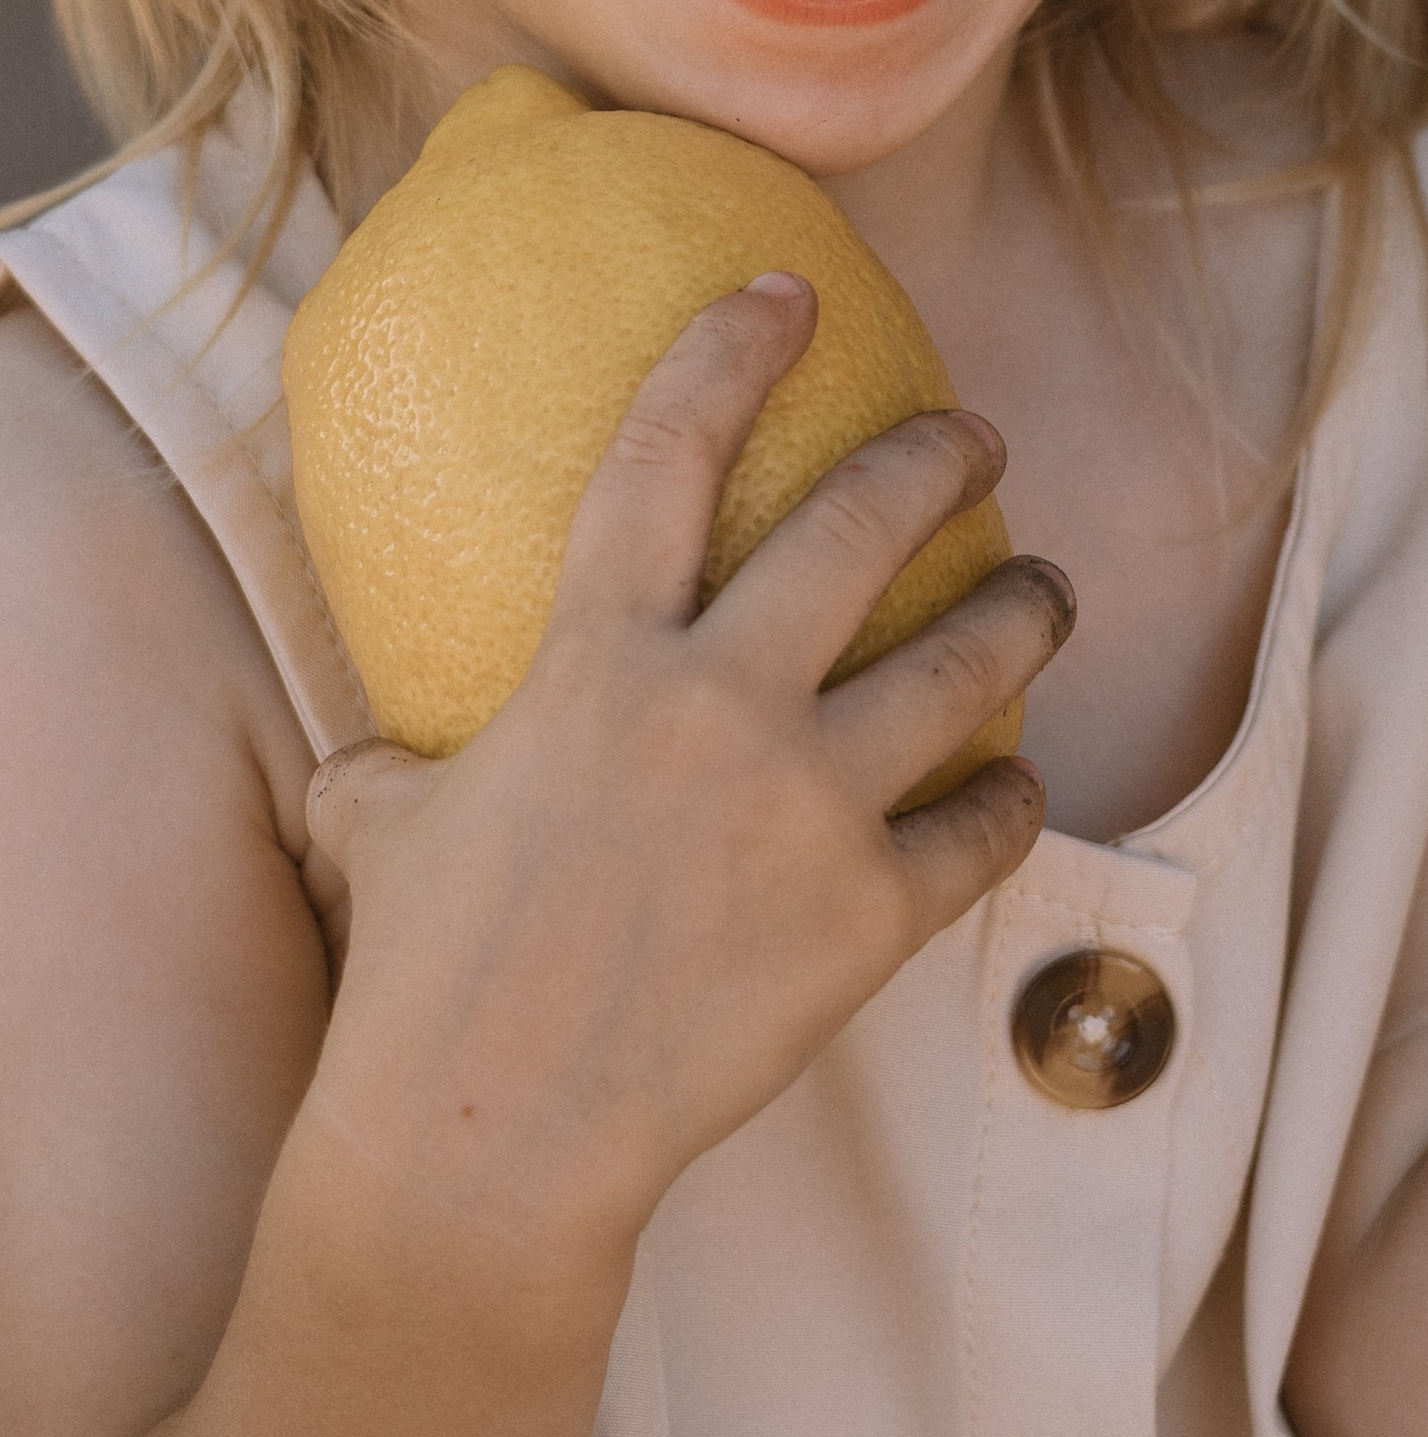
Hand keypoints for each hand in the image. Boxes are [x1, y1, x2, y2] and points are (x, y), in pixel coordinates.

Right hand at [297, 276, 1070, 1293]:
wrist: (484, 1144)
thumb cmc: (419, 983)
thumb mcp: (378, 830)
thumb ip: (396, 765)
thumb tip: (374, 762)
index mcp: (595, 659)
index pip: (667, 450)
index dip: (734, 350)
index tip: (792, 292)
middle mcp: (718, 705)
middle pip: (864, 524)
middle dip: (940, 457)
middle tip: (976, 436)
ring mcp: (807, 806)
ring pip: (968, 656)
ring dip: (1024, 604)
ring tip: (1043, 587)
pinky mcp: (869, 915)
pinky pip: (986, 824)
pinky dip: (1013, 795)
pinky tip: (1016, 783)